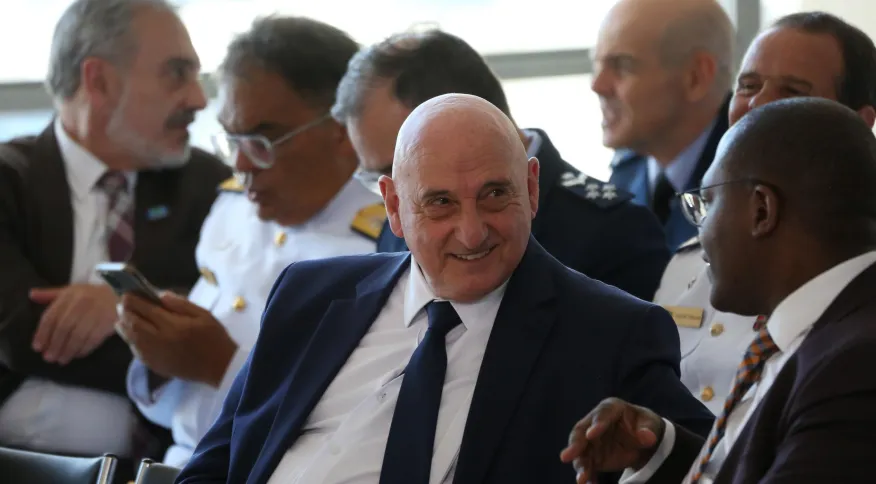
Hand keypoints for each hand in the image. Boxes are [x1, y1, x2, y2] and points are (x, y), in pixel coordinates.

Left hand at [30, 283, 118, 363]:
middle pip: (64, 328)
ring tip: (61, 360)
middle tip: (49, 358)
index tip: (37, 347)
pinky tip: (77, 355)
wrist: (122, 293)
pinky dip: (83, 349)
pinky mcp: (107, 323)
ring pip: (77, 336)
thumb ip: (50, 295)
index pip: (52, 316)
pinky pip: (92, 340)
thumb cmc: (92, 294)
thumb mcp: (71, 290)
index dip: (43, 333)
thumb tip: (31, 295)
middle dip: (55, 345)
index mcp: (69, 295)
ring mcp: (95, 313)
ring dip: (68, 350)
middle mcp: (81, 303)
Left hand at [117, 292, 236, 386]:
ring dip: (124, 326)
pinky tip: (135, 335)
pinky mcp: (154, 365)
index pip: (145, 309)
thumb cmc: (214, 337)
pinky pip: (135, 350)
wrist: (219, 367)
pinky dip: (131, 340)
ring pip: (130, 338)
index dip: (132, 299)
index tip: (128, 293)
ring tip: (125, 318)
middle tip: (124, 303)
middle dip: (125, 311)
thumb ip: (180, 304)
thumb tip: (160, 295)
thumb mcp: (203, 314)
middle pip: (132, 323)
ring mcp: (154, 355)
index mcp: (172, 325)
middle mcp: (158, 340)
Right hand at [560, 397, 664, 483]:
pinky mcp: (593, 456)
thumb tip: (647, 437)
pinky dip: (587, 475)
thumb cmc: (644, 426)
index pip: (601, 415)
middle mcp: (595, 423)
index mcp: (610, 408)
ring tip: (581, 479)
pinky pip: (587, 466)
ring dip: (579, 465)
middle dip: (575, 445)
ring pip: (581, 451)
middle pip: (581, 432)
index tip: (590, 435)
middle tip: (567, 457)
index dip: (596, 425)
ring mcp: (591, 440)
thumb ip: (648, 430)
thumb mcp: (650, 425)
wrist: (640, 440)